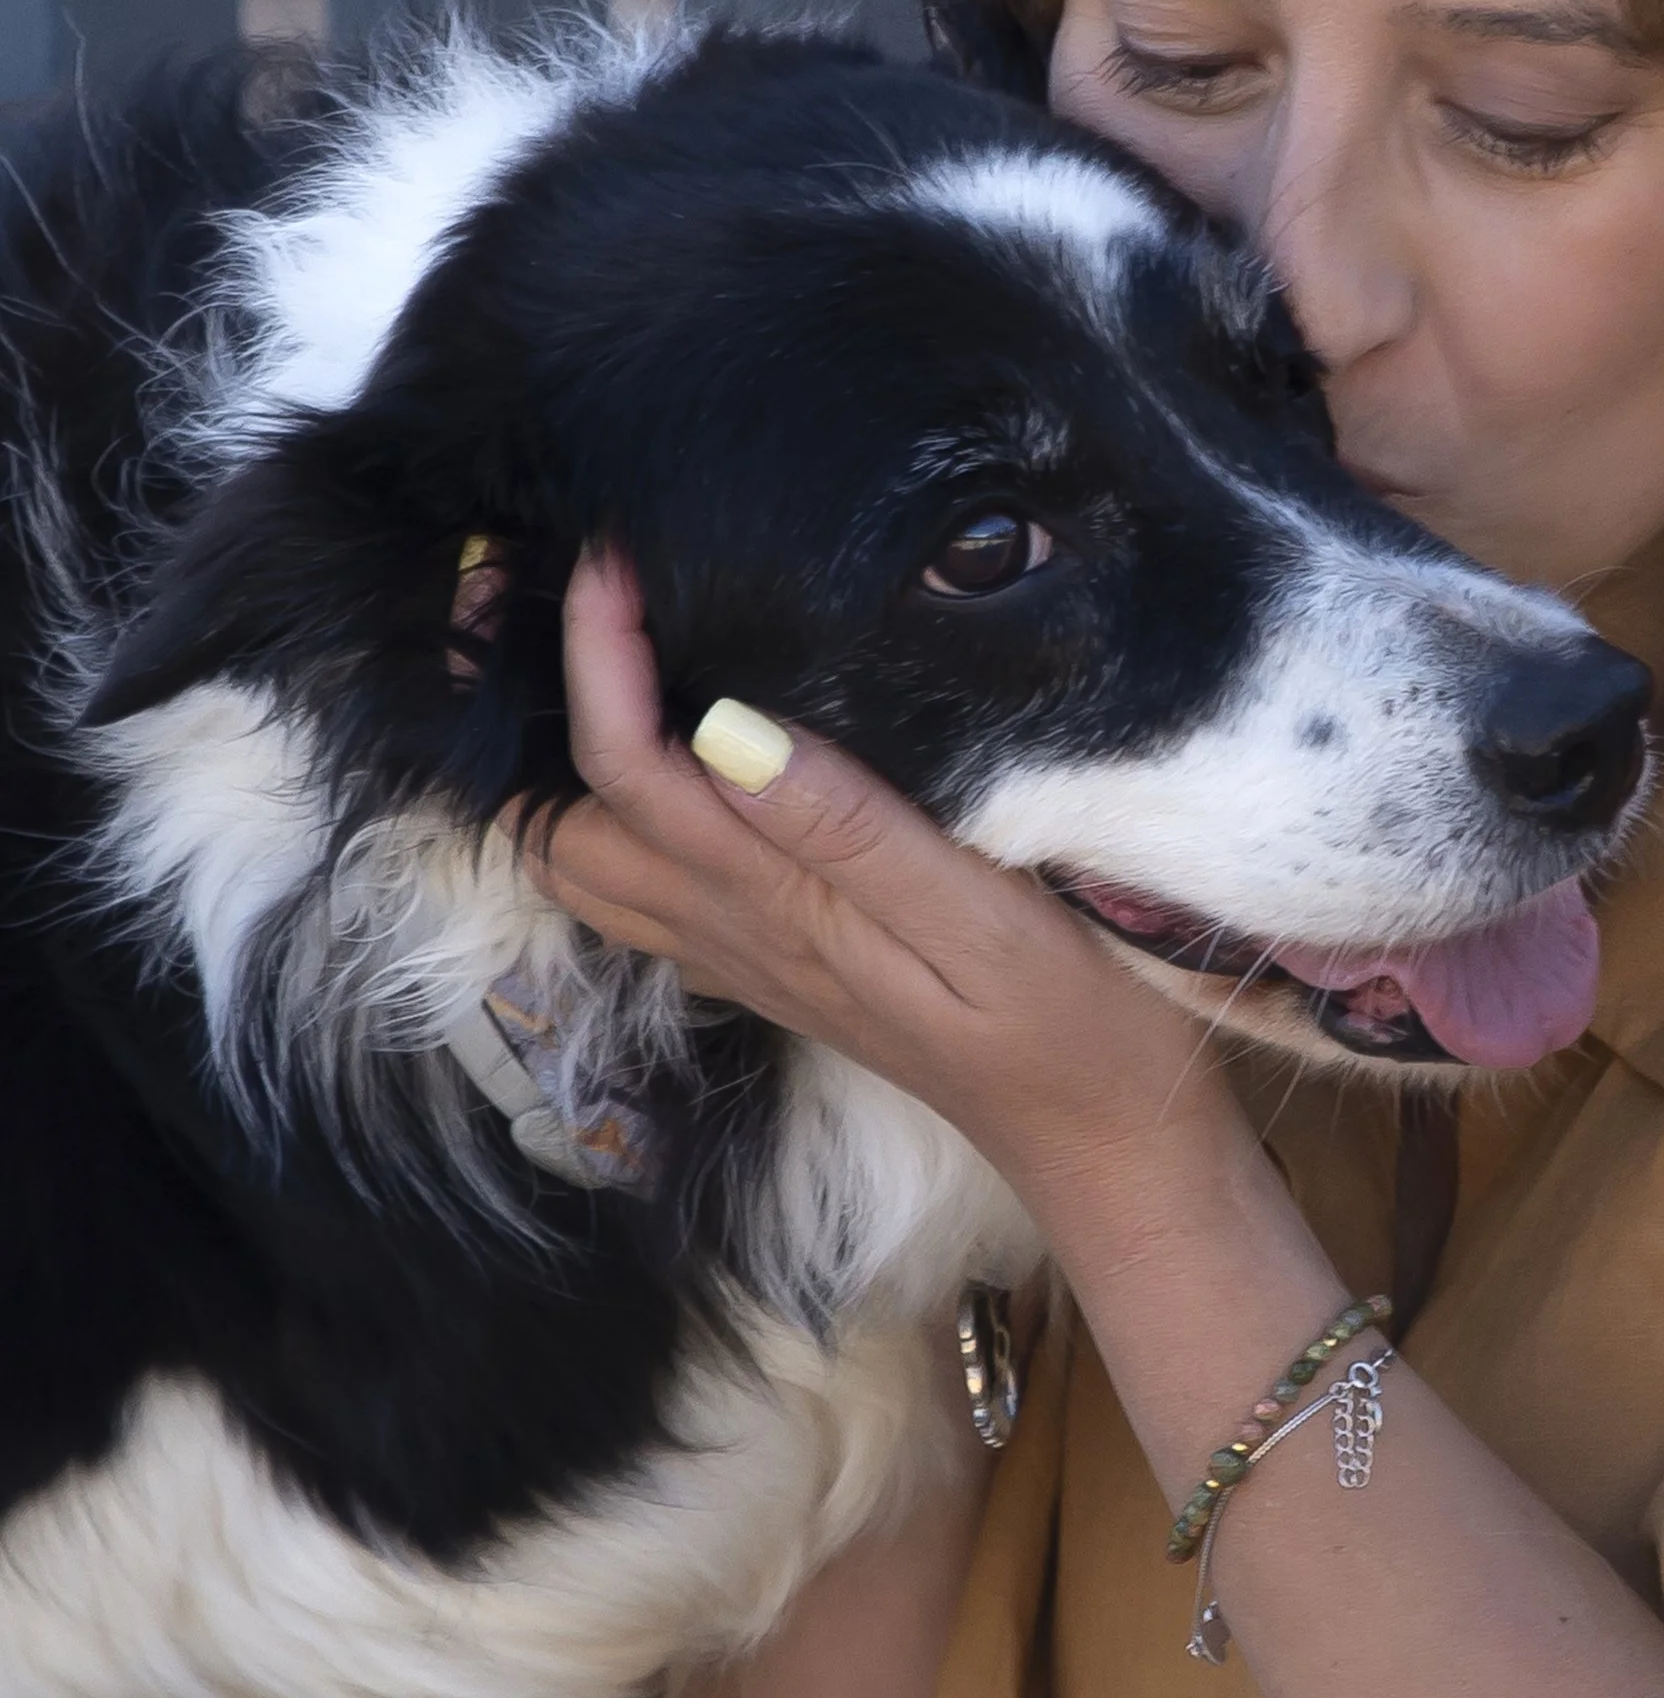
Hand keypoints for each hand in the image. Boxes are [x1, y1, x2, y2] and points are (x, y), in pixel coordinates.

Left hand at [523, 551, 1254, 1238]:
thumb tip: (723, 731)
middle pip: (563, 826)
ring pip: (591, 869)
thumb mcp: (983, 918)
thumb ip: (852, 828)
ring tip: (576, 659)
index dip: (595, 654)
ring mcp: (751, 959)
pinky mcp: (782, 968)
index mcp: (776, 903)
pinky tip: (656, 759)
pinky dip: (611, 819)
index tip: (614, 553)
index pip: (628, 766)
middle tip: (536, 595)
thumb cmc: (1072, 1023)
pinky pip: (649, 897)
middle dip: (524, 712)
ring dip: (554, 769)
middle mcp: (738, 934)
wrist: (1105, 1144)